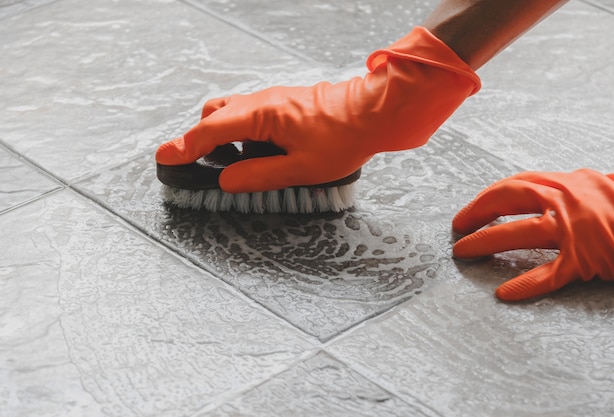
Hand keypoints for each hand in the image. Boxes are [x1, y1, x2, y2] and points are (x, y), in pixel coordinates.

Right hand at [156, 27, 479, 192]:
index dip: (185, 146)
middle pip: (215, 114)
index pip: (211, 130)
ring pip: (232, 112)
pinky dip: (241, 132)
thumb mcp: (300, 169)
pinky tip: (256, 154)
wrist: (373, 114)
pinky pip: (250, 114)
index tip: (164, 157)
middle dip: (200, 139)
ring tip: (230, 165)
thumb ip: (258, 176)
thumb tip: (226, 180)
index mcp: (261, 115)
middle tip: (196, 165)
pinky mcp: (283, 104)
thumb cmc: (343, 139)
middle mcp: (262, 101)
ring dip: (222, 136)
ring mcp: (272, 100)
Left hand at [452, 169, 613, 300]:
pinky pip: (549, 274)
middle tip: (458, 228)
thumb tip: (537, 193)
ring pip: (518, 235)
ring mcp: (574, 231)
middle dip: (477, 214)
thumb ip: (565, 190)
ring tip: (463, 253)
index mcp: (567, 183)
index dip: (486, 197)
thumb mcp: (596, 186)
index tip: (469, 210)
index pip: (514, 184)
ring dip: (485, 243)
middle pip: (508, 202)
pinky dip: (525, 284)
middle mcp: (565, 202)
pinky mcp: (585, 260)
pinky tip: (505, 292)